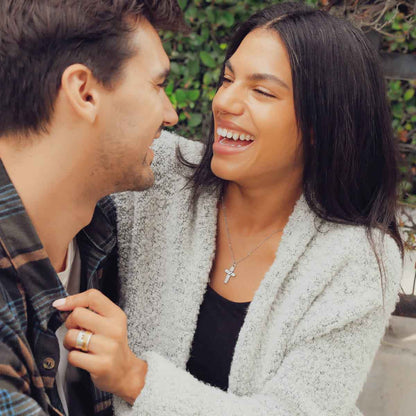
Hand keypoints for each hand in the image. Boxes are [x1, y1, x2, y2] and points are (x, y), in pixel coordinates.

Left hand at [52, 289, 146, 404]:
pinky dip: (73, 357)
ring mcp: (108, 347)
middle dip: (70, 323)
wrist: (124, 371)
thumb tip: (60, 303)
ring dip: (69, 342)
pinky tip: (83, 358)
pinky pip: (73, 356)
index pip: (93, 296)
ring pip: (72, 336)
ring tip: (79, 345)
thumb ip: (91, 310)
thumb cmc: (111, 343)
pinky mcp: (101, 365)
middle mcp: (114, 329)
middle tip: (77, 330)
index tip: (61, 305)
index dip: (73, 299)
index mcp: (116, 315)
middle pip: (78, 314)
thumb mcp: (109, 321)